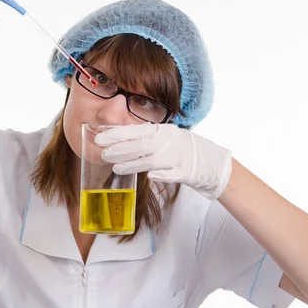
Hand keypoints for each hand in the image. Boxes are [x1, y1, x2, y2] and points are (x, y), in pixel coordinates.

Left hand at [95, 123, 232, 200]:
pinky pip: (173, 174)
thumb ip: (141, 138)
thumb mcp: (160, 137)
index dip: (117, 135)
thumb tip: (112, 138)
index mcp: (161, 131)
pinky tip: (149, 177)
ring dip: (134, 164)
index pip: (135, 131)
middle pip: (142, 145)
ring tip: (116, 168)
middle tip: (103, 154)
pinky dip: (162, 175)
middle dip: (121, 150)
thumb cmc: (177, 147)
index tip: (99, 139)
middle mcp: (169, 142)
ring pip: (153, 161)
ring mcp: (178, 157)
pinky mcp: (186, 172)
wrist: (207, 159)